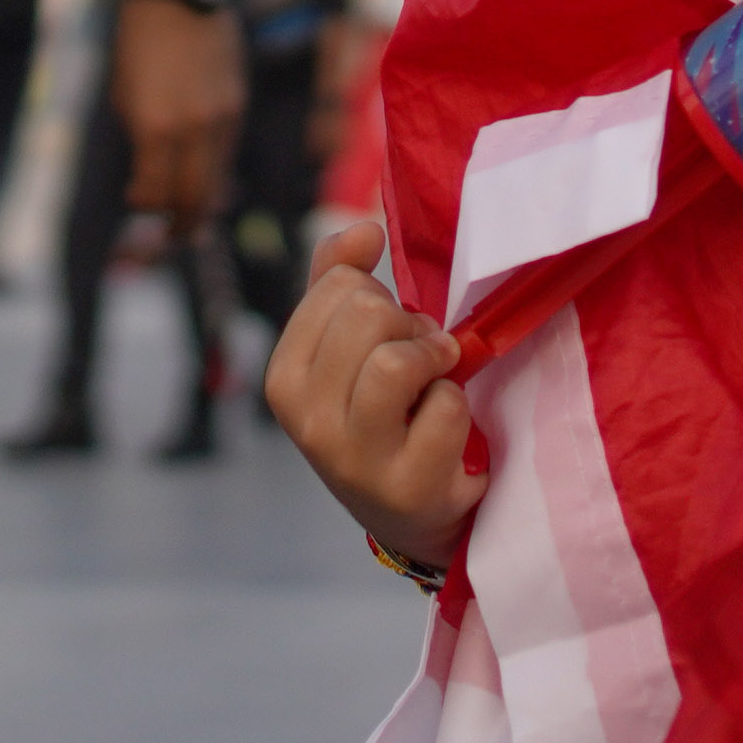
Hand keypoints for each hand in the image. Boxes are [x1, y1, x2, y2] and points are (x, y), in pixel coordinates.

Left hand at [110, 0, 238, 216]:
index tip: (137, 204)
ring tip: (189, 212)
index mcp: (156, 129)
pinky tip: (202, 169)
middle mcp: (194, 129)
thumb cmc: (138, 42)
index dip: (145, 207)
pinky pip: (227, 149)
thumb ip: (141, 140)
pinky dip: (214, 167)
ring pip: (216, 177)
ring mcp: (222, 117)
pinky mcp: (238, 102)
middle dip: (182, 225)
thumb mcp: (125, 95)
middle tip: (171, 237)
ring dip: (202, 199)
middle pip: (194, 199)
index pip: (156, 194)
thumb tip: (153, 178)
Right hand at [265, 218, 480, 567]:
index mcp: (284, 380)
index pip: (335, 285)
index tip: (389, 331)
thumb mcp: (349, 352)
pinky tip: (449, 427)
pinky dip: (458, 403)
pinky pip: (444, 405)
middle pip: (365, 314)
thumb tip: (363, 228)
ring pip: (394, 361)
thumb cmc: (383, 418)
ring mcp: (354, 460)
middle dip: (408, 323)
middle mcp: (307, 424)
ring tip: (438, 377)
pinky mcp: (408, 488)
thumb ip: (341, 282)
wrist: (414, 515)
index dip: (377, 295)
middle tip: (422, 356)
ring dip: (434, 358)